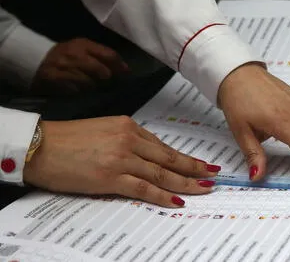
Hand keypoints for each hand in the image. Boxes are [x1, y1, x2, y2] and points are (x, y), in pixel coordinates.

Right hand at [23, 116, 220, 207]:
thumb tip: (146, 155)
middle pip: (169, 157)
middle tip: (214, 174)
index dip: (183, 156)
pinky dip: (163, 195)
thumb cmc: (67, 139)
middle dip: (195, 167)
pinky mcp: (110, 177)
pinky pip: (144, 188)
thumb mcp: (102, 130)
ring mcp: (121, 159)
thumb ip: (126, 140)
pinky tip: (178, 200)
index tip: (199, 162)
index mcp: (128, 126)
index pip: (162, 146)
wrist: (38, 146)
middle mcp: (129, 140)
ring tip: (205, 187)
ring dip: (187, 182)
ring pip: (162, 172)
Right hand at [32, 38, 128, 94]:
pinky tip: (76, 89)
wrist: (35, 58)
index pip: (109, 55)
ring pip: (90, 84)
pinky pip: (75, 90)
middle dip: (107, 79)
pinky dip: (78, 92)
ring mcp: (65, 68)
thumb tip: (124, 69)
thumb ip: (101, 55)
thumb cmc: (65, 54)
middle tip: (106, 82)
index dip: (120, 66)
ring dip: (92, 87)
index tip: (127, 74)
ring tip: (89, 86)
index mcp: (83, 44)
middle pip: (102, 72)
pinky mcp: (56, 80)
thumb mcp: (81, 48)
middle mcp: (75, 55)